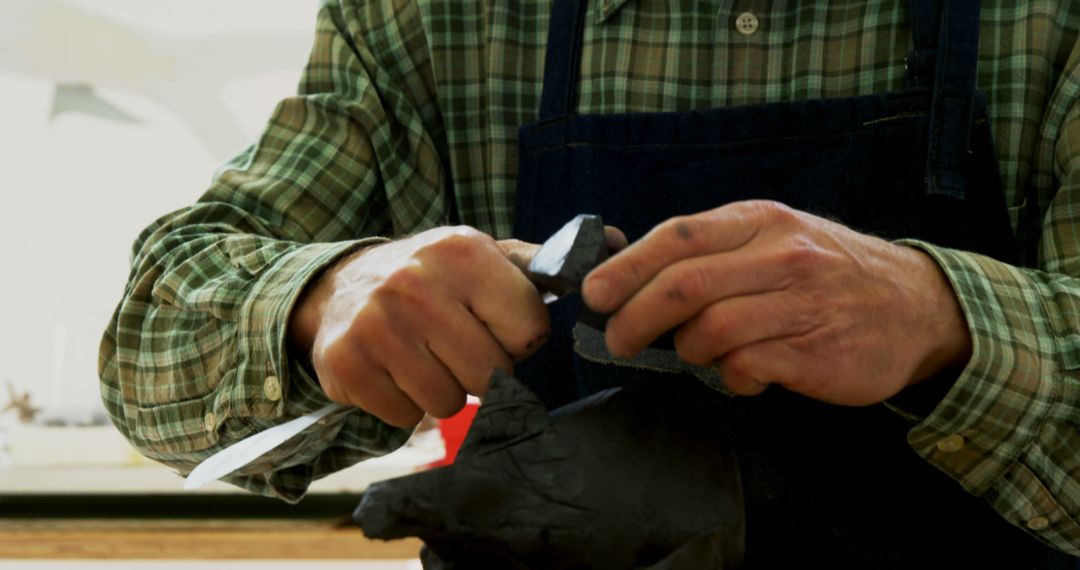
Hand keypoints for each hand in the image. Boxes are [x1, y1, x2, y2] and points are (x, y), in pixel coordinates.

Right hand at [288, 226, 549, 426]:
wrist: (340, 287)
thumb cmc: (431, 280)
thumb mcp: (480, 258)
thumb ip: (538, 265)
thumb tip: (610, 244)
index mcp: (462, 252)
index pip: (530, 330)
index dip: (517, 340)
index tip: (492, 326)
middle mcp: (416, 283)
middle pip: (491, 373)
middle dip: (480, 371)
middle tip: (454, 347)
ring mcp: (377, 323)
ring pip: (449, 402)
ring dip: (443, 391)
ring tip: (423, 358)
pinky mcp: (347, 362)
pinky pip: (405, 416)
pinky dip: (404, 404)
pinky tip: (392, 371)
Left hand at [582, 201, 971, 405]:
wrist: (917, 306)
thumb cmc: (827, 271)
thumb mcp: (775, 237)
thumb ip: (712, 250)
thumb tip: (630, 272)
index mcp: (761, 220)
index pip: (678, 236)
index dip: (627, 267)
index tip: (594, 293)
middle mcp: (781, 256)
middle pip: (684, 287)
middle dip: (636, 318)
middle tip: (618, 340)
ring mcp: (801, 305)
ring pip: (710, 332)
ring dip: (688, 351)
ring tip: (699, 353)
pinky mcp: (815, 353)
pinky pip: (744, 369)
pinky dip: (729, 377)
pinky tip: (742, 373)